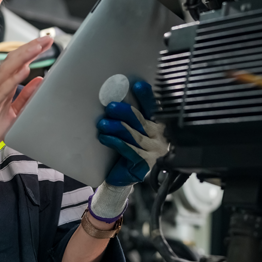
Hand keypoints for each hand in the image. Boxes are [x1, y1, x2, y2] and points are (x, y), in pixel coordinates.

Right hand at [0, 36, 52, 164]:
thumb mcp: (15, 111)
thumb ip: (26, 96)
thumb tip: (40, 80)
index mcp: (4, 86)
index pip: (19, 63)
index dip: (32, 51)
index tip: (47, 41)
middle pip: (14, 61)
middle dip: (30, 48)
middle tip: (46, 38)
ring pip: (7, 70)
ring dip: (23, 57)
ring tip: (37, 47)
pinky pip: (2, 90)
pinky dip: (13, 79)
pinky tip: (24, 69)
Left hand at [88, 80, 168, 222]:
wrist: (121, 176)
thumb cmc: (125, 148)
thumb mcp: (128, 129)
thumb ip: (127, 116)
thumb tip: (112, 96)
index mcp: (156, 125)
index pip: (152, 108)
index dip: (146, 97)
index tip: (138, 85)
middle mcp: (159, 137)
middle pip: (143, 121)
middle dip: (126, 112)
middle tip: (110, 107)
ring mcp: (153, 152)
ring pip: (135, 136)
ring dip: (117, 128)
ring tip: (102, 123)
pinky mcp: (144, 164)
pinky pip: (130, 151)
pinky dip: (116, 142)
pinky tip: (104, 137)